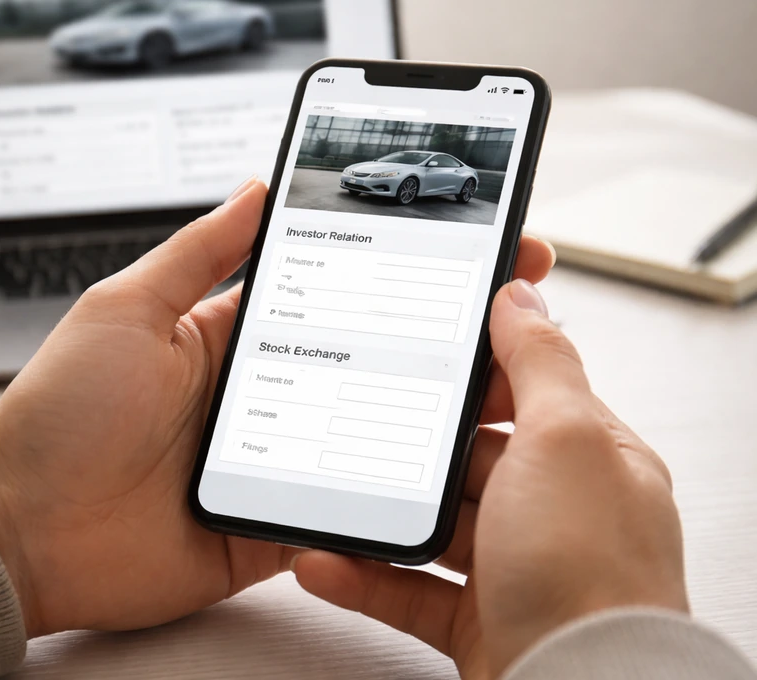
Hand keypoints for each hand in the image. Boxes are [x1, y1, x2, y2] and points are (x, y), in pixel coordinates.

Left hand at [0, 176, 555, 637]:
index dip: (400, 265)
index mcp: (234, 335)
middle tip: (517, 303)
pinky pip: (350, 506)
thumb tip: (258, 187)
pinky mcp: (280, 521)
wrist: (26, 531)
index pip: (338, 290)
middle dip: (444, 332)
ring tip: (509, 384)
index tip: (470, 236)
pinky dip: (396, 492)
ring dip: (436, 412)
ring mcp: (279, 458)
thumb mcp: (127, 308)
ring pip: (377, 430)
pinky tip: (450, 469)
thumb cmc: (62, 414)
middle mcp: (267, 393)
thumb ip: (200, 253)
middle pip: (371, 357)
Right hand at [293, 280, 688, 678]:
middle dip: (410, 449)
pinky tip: (325, 561)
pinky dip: (364, 577)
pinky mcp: (480, 621)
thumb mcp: (566, 438)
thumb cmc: (590, 572)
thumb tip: (521, 294)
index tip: (414, 350)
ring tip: (326, 497)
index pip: (523, 394)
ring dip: (376, 515)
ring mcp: (516, 568)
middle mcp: (554, 511)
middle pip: (467, 462)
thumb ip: (538, 360)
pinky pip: (408, 591)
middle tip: (355, 423)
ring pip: (431, 528)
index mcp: (587, 458)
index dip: (471, 371)